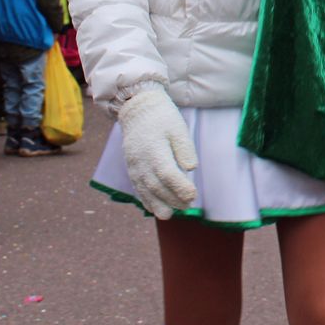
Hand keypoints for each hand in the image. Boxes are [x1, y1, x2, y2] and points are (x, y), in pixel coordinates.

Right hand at [119, 86, 197, 218]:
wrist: (138, 109)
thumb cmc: (162, 118)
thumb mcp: (178, 128)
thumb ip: (185, 149)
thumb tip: (191, 168)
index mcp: (155, 150)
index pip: (167, 174)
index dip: (180, 187)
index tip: (193, 195)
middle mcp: (141, 161)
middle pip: (156, 186)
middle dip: (172, 199)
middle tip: (188, 205)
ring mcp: (134, 166)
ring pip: (145, 190)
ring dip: (158, 204)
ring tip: (171, 214)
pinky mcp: (131, 168)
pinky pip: (138, 188)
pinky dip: (146, 200)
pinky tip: (155, 209)